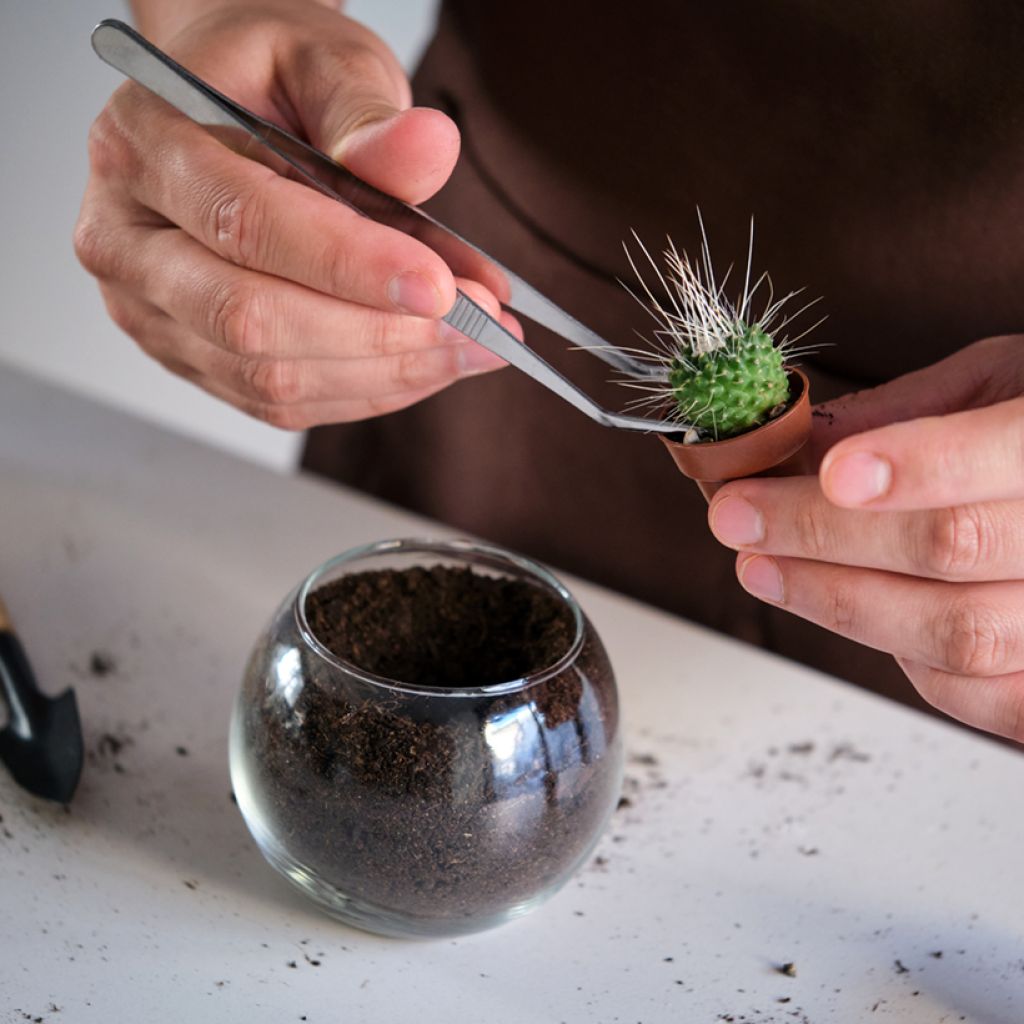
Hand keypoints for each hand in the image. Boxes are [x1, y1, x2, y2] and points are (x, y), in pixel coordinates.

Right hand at [74, 1, 513, 428]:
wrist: (233, 106)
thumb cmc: (269, 80)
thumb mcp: (321, 63)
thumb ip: (366, 114)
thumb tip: (427, 151)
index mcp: (144, 147)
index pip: (245, 224)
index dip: (349, 265)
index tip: (442, 286)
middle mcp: (127, 241)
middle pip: (252, 321)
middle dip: (381, 335)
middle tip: (480, 325)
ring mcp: (152, 312)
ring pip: (270, 379)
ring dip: (386, 373)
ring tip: (474, 346)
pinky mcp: (193, 358)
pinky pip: (280, 403)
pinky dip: (367, 391)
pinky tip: (426, 363)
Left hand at [707, 336, 1023, 742]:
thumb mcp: (998, 381)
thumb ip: (907, 409)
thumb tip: (791, 439)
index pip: (1005, 453)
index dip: (915, 465)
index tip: (830, 472)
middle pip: (956, 546)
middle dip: (825, 533)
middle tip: (739, 516)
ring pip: (959, 633)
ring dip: (838, 601)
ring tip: (763, 567)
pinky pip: (980, 696)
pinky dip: (901, 655)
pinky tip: (846, 609)